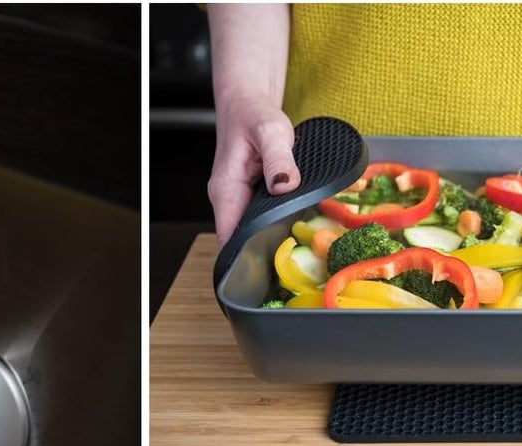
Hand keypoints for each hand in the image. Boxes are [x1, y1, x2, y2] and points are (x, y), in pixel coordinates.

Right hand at [209, 96, 297, 246]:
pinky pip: (257, 219)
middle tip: (292, 259)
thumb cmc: (253, 114)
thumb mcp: (271, 131)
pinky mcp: (247, 198)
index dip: (244, 257)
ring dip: (269, 239)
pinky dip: (272, 224)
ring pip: (249, 231)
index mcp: (225, 191)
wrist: (246, 103)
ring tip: (296, 247)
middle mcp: (227, 201)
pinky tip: (292, 226)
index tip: (268, 266)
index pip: (228, 239)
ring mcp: (236, 201)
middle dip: (262, 253)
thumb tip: (284, 187)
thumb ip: (278, 159)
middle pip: (239, 241)